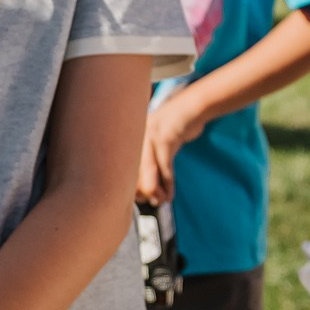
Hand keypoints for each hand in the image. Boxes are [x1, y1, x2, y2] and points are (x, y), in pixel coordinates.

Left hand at [137, 90, 208, 204]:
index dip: (130, 189)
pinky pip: (165, 166)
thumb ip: (149, 166)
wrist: (191, 107)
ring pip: (147, 171)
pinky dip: (168, 184)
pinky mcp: (166, 135)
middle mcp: (134, 135)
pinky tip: (171, 195)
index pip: (119, 170)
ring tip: (162, 201)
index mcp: (127, 139)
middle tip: (155, 202)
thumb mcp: (156, 146)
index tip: (143, 199)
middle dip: (142, 193)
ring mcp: (150, 134)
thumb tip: (149, 197)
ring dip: (155, 192)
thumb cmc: (173, 130)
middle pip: (130, 172)